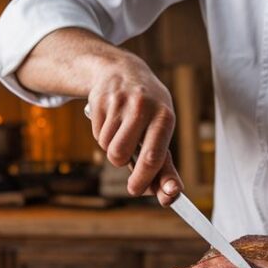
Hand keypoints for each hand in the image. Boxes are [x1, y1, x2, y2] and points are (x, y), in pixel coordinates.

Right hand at [87, 55, 182, 205]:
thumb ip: (164, 163)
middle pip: (124, 155)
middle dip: (133, 178)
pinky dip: (104, 138)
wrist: (122, 71)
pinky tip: (112, 123)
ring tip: (124, 137)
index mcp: (164, 116)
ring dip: (115, 153)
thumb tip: (169, 195)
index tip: (151, 196)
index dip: (149, 180)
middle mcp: (143, 108)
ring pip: (110, 150)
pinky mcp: (99, 101)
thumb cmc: (147, 111)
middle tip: (134, 188)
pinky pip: (98, 137)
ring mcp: (119, 103)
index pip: (154, 156)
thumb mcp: (161, 129)